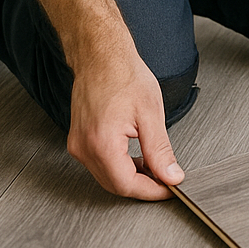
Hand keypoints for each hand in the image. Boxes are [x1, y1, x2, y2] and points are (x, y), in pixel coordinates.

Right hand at [66, 47, 182, 199]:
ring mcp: (77, 144)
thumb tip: (171, 175)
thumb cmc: (124, 75)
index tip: (169, 189)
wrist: (101, 56)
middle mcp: (83, 147)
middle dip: (143, 186)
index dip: (151, 191)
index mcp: (101, 143)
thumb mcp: (151, 113)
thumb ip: (160, 150)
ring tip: (155, 166)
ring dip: (131, 177)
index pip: (126, 184)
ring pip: (106, 176)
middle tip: (166, 179)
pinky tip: (136, 158)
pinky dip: (119, 166)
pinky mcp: (78, 140)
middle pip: (114, 185)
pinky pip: (99, 164)